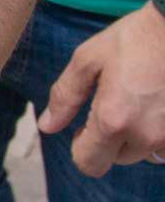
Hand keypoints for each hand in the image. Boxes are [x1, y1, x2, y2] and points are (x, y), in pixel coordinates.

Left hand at [38, 2, 164, 177]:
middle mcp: (146, 135)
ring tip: (136, 103)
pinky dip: (159, 134)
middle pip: (116, 159)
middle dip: (108, 141)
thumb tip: (46, 126)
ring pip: (144, 154)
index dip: (79, 148)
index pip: (89, 164)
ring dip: (136, 138)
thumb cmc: (134, 38)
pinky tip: (156, 106)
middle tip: (111, 107)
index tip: (83, 128)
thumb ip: (65, 96)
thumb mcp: (88, 60)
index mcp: (113, 120)